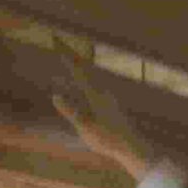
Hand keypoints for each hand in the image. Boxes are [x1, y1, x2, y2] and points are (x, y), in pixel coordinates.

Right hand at [50, 41, 156, 178]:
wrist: (132, 147)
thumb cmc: (108, 139)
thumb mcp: (86, 128)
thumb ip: (71, 111)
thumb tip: (55, 95)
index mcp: (96, 94)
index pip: (78, 69)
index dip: (66, 54)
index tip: (56, 39)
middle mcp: (103, 90)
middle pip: (84, 67)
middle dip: (71, 54)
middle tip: (59, 41)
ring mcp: (107, 96)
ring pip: (90, 74)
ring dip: (78, 64)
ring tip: (68, 57)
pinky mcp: (110, 103)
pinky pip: (93, 82)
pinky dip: (84, 76)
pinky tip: (82, 81)